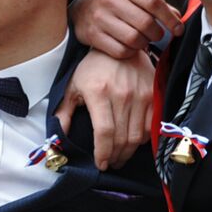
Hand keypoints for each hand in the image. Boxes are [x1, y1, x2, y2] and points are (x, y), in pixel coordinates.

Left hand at [56, 48, 154, 170]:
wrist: (120, 48)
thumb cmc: (92, 69)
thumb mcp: (72, 87)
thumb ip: (63, 113)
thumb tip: (57, 136)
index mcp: (99, 93)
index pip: (104, 132)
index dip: (103, 153)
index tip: (100, 164)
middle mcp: (122, 95)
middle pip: (122, 138)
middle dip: (115, 157)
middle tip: (110, 163)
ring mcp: (141, 95)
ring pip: (137, 136)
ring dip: (128, 152)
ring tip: (119, 157)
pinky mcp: (154, 95)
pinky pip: (150, 126)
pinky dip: (142, 140)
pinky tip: (132, 143)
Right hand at [70, 0, 180, 58]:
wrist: (82, 9)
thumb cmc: (116, 4)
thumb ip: (155, 5)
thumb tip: (178, 18)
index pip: (154, 3)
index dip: (170, 19)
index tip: (178, 30)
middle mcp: (110, 0)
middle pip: (146, 23)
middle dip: (157, 34)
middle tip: (156, 35)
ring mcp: (99, 18)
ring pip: (134, 39)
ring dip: (143, 44)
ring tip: (141, 40)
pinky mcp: (92, 35)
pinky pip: (120, 51)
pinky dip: (129, 52)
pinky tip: (128, 46)